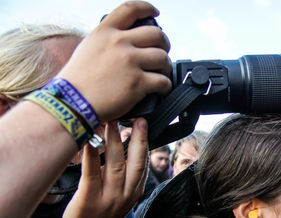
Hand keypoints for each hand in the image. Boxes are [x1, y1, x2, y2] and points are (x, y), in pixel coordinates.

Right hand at [57, 1, 171, 120]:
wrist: (72, 103)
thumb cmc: (77, 81)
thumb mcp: (88, 48)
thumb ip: (107, 41)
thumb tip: (125, 41)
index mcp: (105, 32)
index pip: (131, 9)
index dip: (147, 8)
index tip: (155, 13)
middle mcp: (119, 44)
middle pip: (156, 34)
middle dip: (164, 43)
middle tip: (162, 52)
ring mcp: (129, 62)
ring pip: (163, 57)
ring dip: (166, 66)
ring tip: (161, 72)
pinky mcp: (137, 83)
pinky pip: (163, 81)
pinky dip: (165, 85)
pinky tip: (161, 88)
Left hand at [62, 118, 147, 217]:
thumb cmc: (103, 212)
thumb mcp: (122, 193)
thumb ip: (125, 172)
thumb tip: (125, 144)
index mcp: (135, 190)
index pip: (143, 163)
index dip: (144, 143)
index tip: (144, 122)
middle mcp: (125, 193)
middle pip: (135, 162)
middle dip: (138, 139)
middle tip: (138, 117)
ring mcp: (108, 198)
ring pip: (115, 165)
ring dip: (113, 141)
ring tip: (111, 121)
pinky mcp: (89, 200)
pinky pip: (91, 174)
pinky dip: (91, 156)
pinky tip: (89, 140)